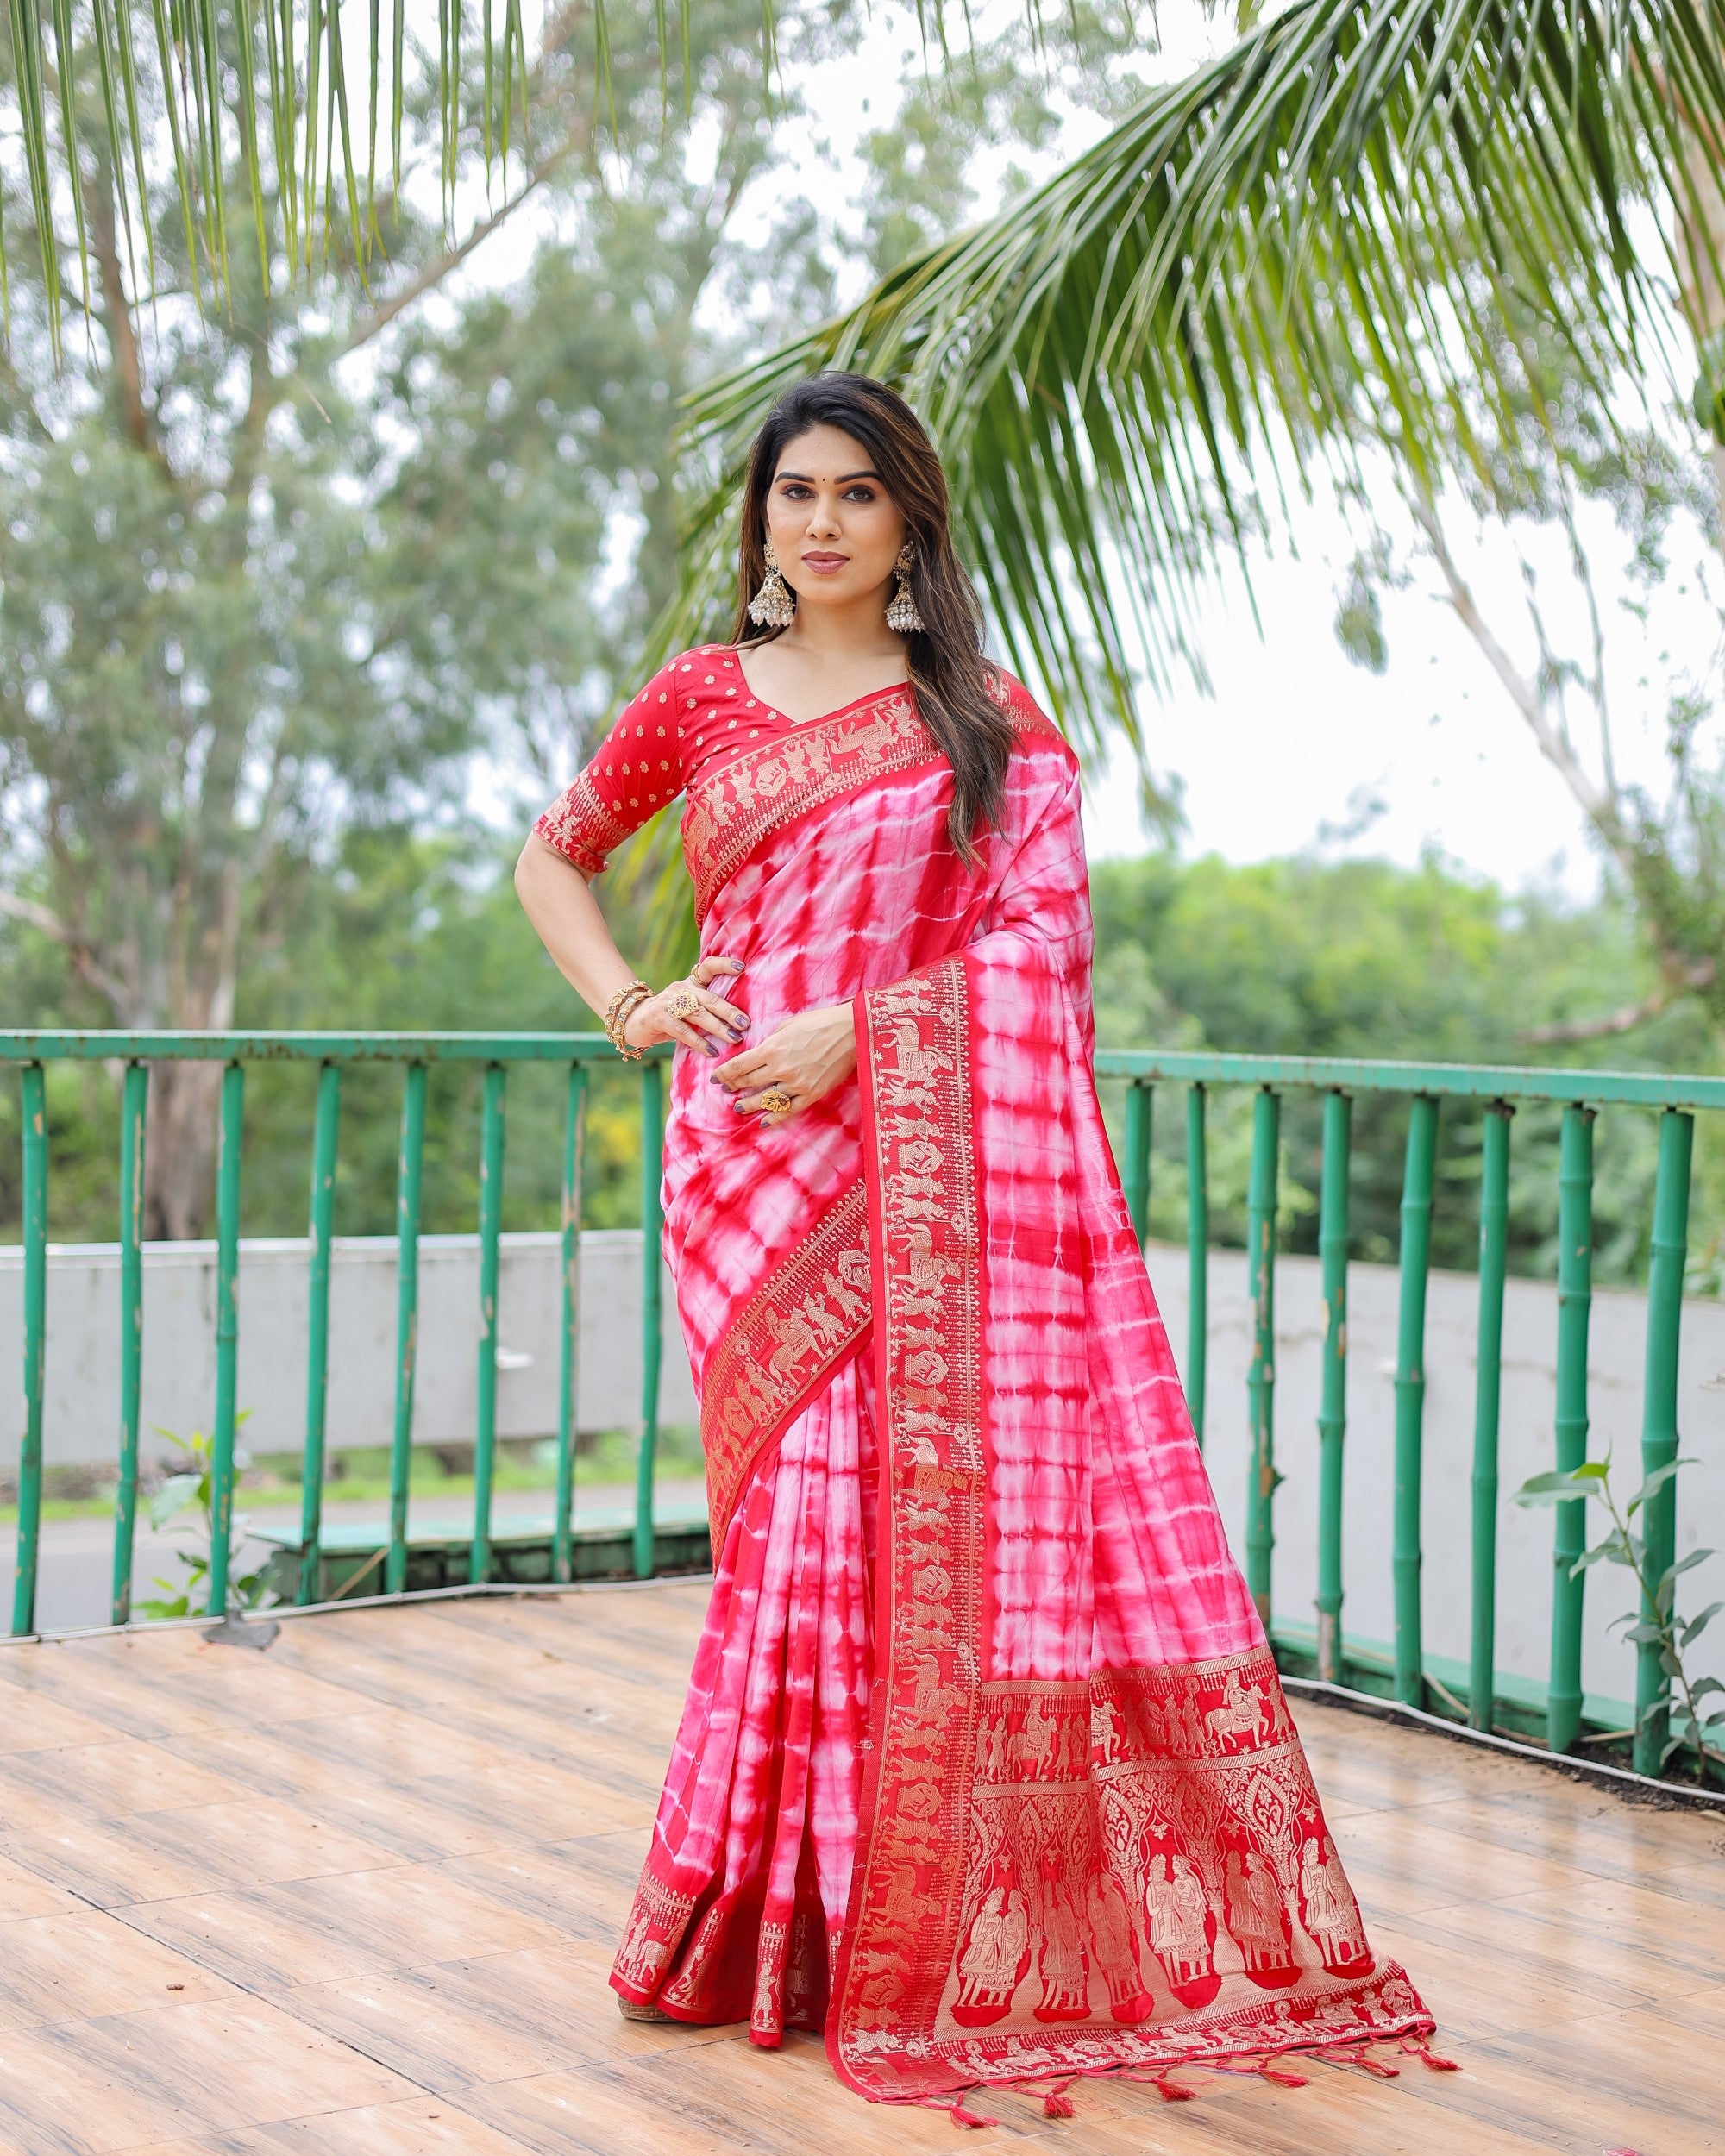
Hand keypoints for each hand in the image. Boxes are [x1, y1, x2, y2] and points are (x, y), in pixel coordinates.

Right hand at [622, 955, 748, 1056]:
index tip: (742, 967)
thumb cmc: (669, 1017)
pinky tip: (711, 1051)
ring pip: (698, 1014)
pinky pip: (682, 1030)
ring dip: (717, 1027)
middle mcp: (681, 989)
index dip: (724, 965)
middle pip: (709, 998)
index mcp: (691, 984)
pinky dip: (698, 1041)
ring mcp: (668, 1002)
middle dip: (729, 1011)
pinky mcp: (658, 1017)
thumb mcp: (688, 1009)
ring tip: (734, 1038)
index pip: (708, 967)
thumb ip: (707, 1010)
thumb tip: (740, 1025)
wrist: (633, 1022)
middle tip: (745, 1023)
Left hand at [711, 1002, 857, 1123]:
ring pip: (765, 1100)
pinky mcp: (811, 1094)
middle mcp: (781, 1069)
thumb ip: (771, 1041)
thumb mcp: (788, 1025)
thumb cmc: (820, 1023)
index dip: (725, 1073)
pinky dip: (774, 1118)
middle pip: (749, 1083)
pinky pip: (788, 1110)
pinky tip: (764, 1122)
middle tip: (726, 1090)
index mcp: (772, 1049)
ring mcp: (796, 1084)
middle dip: (734, 1087)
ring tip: (739, 1107)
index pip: (740, 1066)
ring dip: (749, 1105)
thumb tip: (759, 1052)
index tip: (716, 1078)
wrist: (852, 1032)